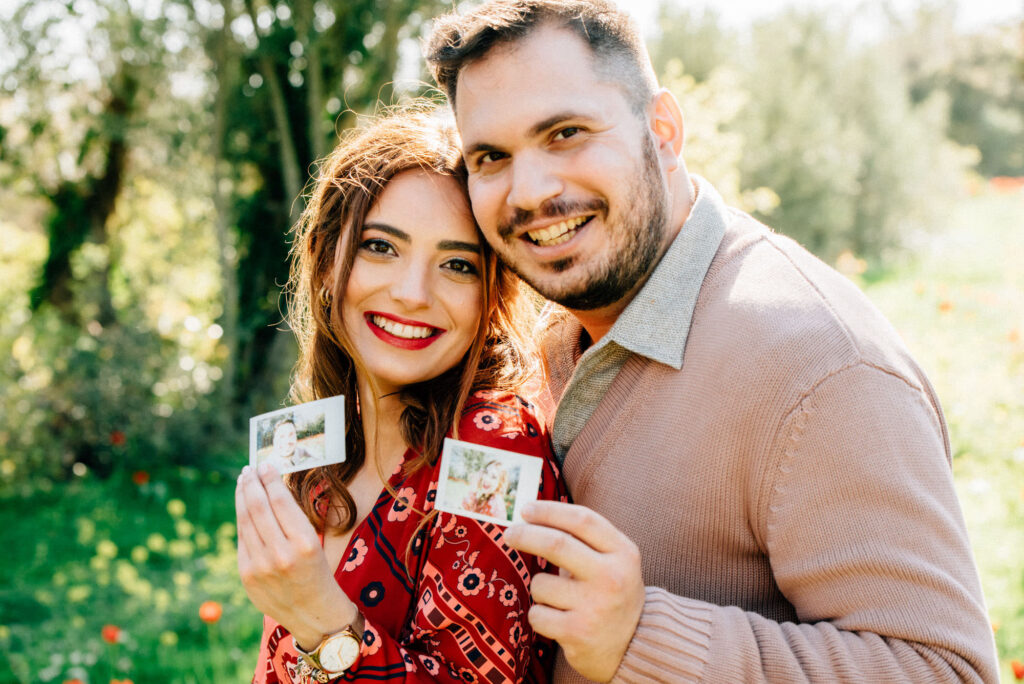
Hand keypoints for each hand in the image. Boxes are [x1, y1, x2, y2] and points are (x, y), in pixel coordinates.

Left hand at [235, 463, 357, 648]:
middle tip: (250, 469)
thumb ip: (290, 518)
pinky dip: (242, 519)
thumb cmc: (317, 571)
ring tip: (243, 482)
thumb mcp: (313, 542)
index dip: (269, 479)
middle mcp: (280, 554)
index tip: (266, 464)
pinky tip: (244, 507)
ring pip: (245, 521)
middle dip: (252, 483)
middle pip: (257, 507)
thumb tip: (269, 486)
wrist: (313, 614)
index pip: (279, 500)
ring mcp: (260, 566)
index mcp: (304, 543)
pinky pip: (242, 539)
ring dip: (242, 497)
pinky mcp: (246, 575)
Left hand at [503, 501, 644, 682]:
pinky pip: (537, 614)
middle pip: (556, 544)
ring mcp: (595, 606)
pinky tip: (557, 619)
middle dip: (525, 535)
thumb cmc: (612, 593)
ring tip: (557, 598)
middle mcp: (612, 577)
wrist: (634, 646)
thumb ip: (583, 539)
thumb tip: (533, 516)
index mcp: (623, 552)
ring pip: (541, 584)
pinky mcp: (577, 632)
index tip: (526, 509)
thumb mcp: (613, 560)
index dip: (549, 511)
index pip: (582, 520)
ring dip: (539, 587)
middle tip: (509, 534)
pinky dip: (539, 615)